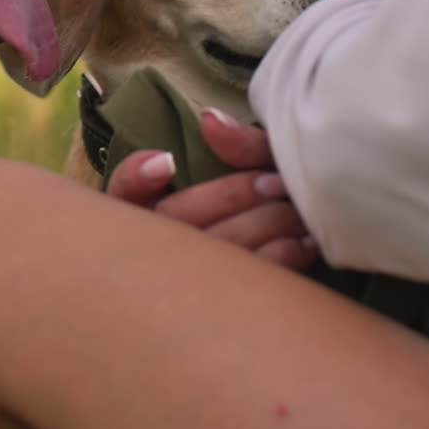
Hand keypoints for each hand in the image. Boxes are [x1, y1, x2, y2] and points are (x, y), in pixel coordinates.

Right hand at [107, 111, 318, 271]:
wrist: (302, 248)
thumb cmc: (271, 198)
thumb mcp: (257, 166)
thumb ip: (236, 141)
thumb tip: (210, 120)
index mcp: (151, 206)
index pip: (124, 188)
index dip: (137, 176)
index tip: (167, 163)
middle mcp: (157, 244)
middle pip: (179, 218)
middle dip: (231, 196)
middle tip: (275, 182)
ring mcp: (188, 283)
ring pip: (215, 253)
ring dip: (263, 224)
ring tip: (295, 209)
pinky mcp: (226, 308)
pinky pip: (247, 283)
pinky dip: (281, 257)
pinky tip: (304, 241)